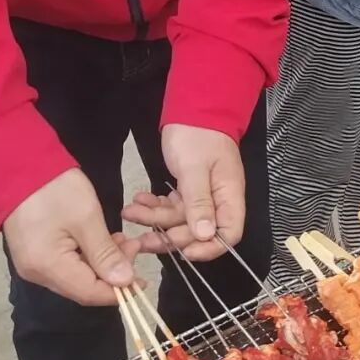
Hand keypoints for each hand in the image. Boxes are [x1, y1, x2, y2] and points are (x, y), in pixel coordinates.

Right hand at [2, 168, 139, 305]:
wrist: (18, 166)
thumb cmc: (55, 189)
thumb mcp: (86, 218)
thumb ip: (105, 253)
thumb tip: (125, 282)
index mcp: (47, 267)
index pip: (89, 293)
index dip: (118, 291)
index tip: (143, 279)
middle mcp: (36, 274)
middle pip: (82, 287)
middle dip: (112, 273)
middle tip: (133, 245)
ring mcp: (32, 265)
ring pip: (75, 277)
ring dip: (101, 263)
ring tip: (121, 239)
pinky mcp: (33, 255)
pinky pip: (64, 266)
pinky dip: (86, 257)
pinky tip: (101, 241)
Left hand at [122, 125, 244, 261]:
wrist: (193, 107)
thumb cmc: (198, 135)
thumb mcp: (195, 167)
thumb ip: (199, 202)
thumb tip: (205, 236)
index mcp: (229, 195)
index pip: (227, 234)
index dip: (208, 248)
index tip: (183, 252)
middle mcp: (218, 199)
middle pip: (198, 231)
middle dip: (170, 235)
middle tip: (143, 237)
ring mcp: (202, 195)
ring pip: (179, 220)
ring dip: (155, 219)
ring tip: (130, 213)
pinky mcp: (187, 189)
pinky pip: (171, 206)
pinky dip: (154, 206)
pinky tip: (138, 201)